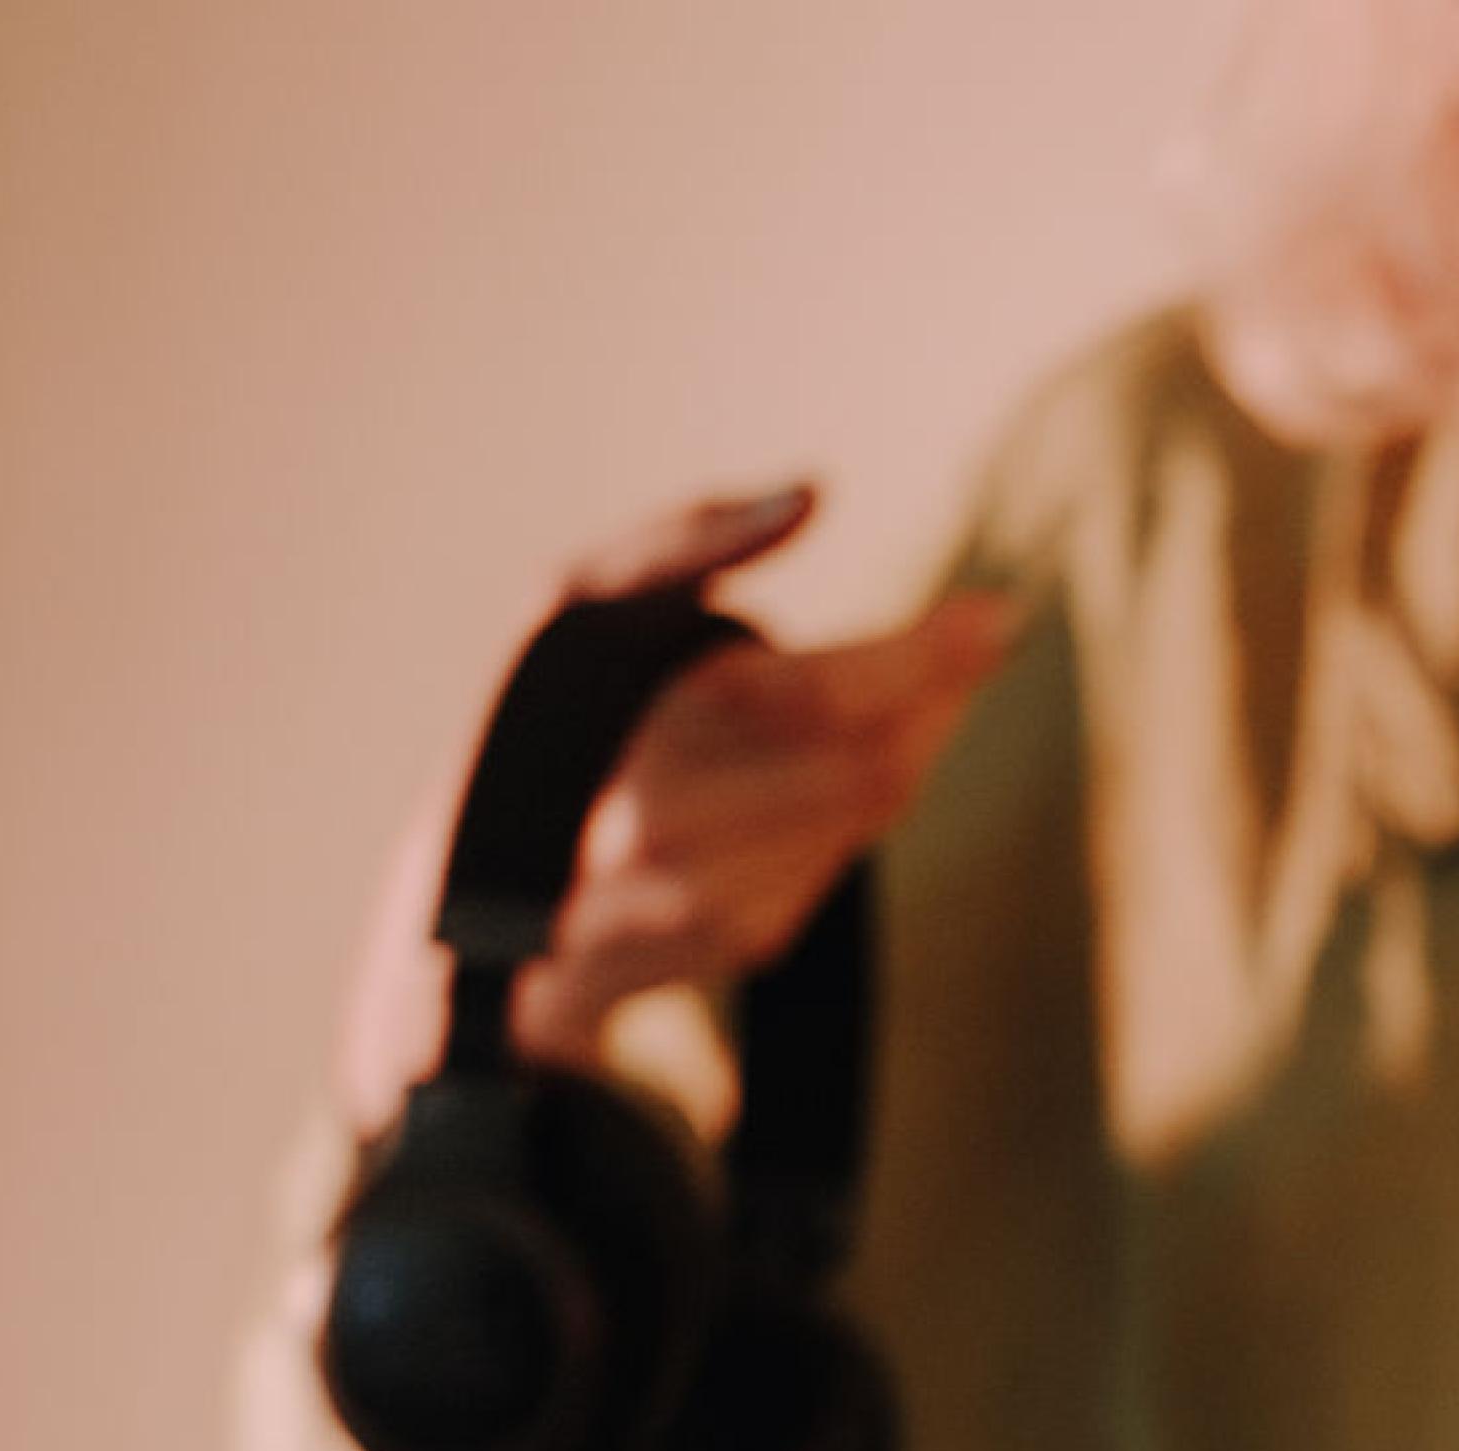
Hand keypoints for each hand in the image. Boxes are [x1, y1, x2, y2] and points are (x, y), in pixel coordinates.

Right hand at [327, 480, 1018, 1127]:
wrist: (459, 916)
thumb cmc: (539, 725)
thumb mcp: (577, 601)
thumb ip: (689, 535)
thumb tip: (814, 492)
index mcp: (641, 718)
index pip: (822, 690)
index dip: (926, 655)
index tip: (999, 618)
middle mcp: (667, 822)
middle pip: (869, 771)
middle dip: (933, 705)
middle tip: (972, 645)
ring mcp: (698, 901)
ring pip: (860, 824)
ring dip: (898, 758)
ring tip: (902, 705)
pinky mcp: (722, 950)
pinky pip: (829, 875)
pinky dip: (841, 823)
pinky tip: (823, 786)